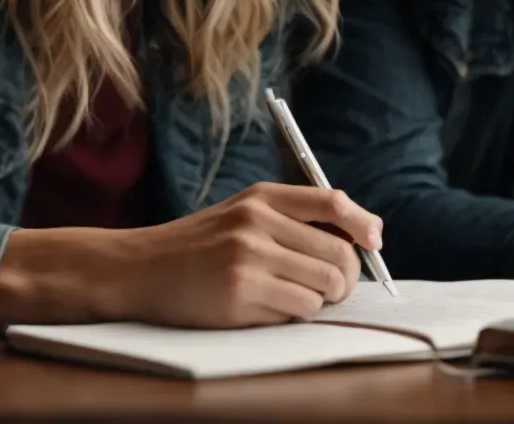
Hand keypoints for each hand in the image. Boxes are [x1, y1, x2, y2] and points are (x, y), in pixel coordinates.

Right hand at [0, 182, 378, 328]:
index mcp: (260, 198)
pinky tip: (266, 309)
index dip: (362, 224)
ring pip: (324, 286)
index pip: (332, 202)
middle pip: (339, 252)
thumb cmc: (196, 248)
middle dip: (344, 278)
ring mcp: (249, 258)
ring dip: (318, 301)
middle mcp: (257, 222)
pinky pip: (299, 310)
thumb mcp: (240, 215)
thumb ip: (290, 219)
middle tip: (329, 289)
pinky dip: (294, 315)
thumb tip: (357, 237)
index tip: (375, 242)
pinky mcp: (241, 293)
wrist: (138, 269)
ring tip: (290, 299)